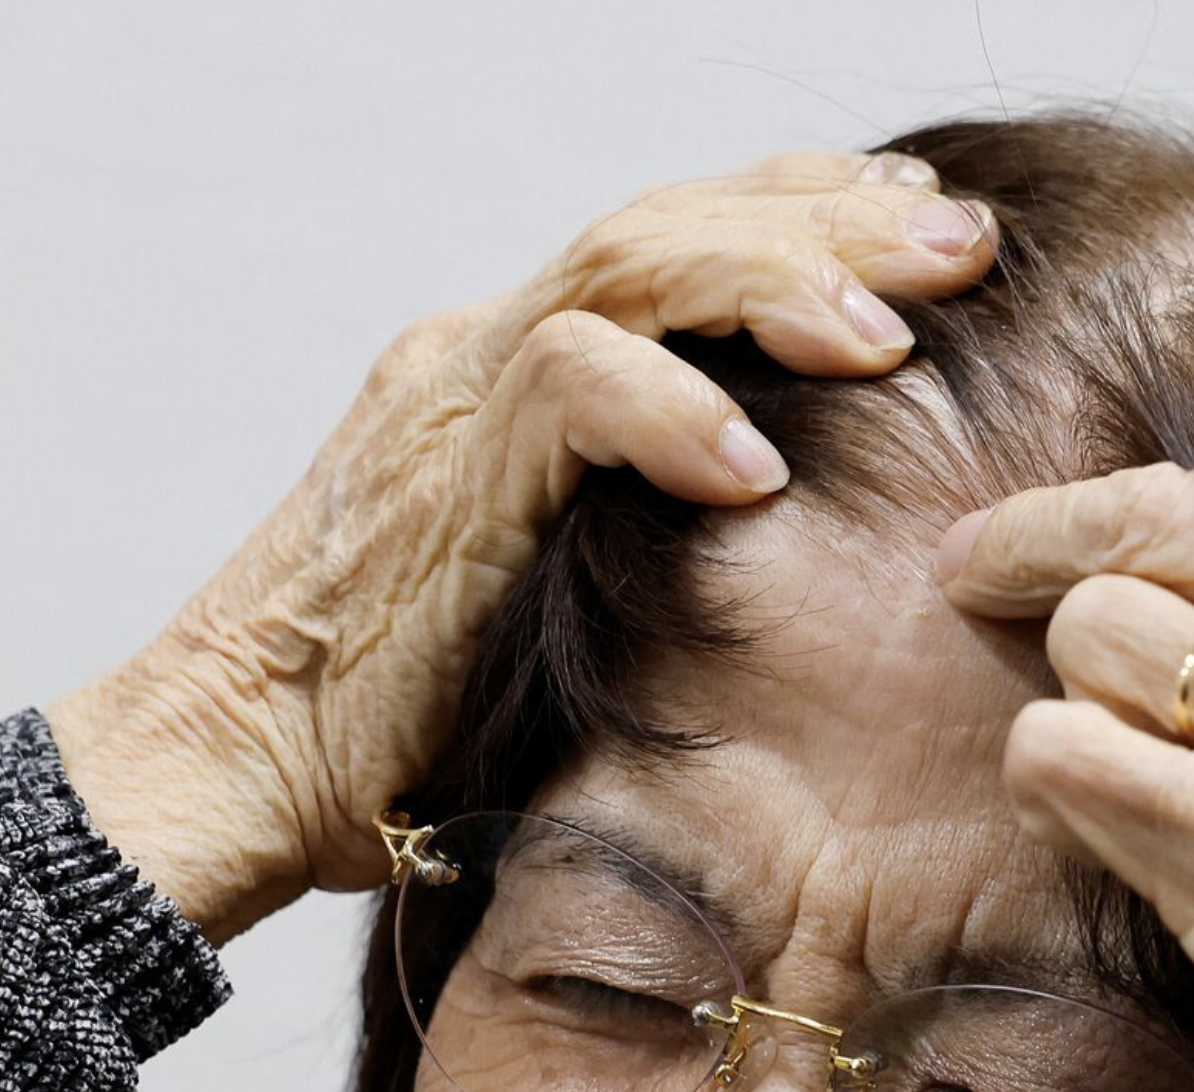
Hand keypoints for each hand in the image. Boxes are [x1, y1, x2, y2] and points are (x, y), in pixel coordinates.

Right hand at [51, 149, 997, 941]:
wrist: (225, 772)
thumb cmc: (396, 730)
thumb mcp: (562, 613)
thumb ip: (656, 552)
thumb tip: (809, 579)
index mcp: (515, 379)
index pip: (677, 246)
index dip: (807, 218)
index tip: (927, 230)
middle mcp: (481, 357)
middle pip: (675, 224)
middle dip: (832, 221)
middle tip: (968, 239)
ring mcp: (451, 401)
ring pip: (629, 265)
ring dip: (775, 286)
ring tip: (892, 334)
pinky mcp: (434, 474)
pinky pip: (567, 387)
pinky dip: (670, 414)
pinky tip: (756, 464)